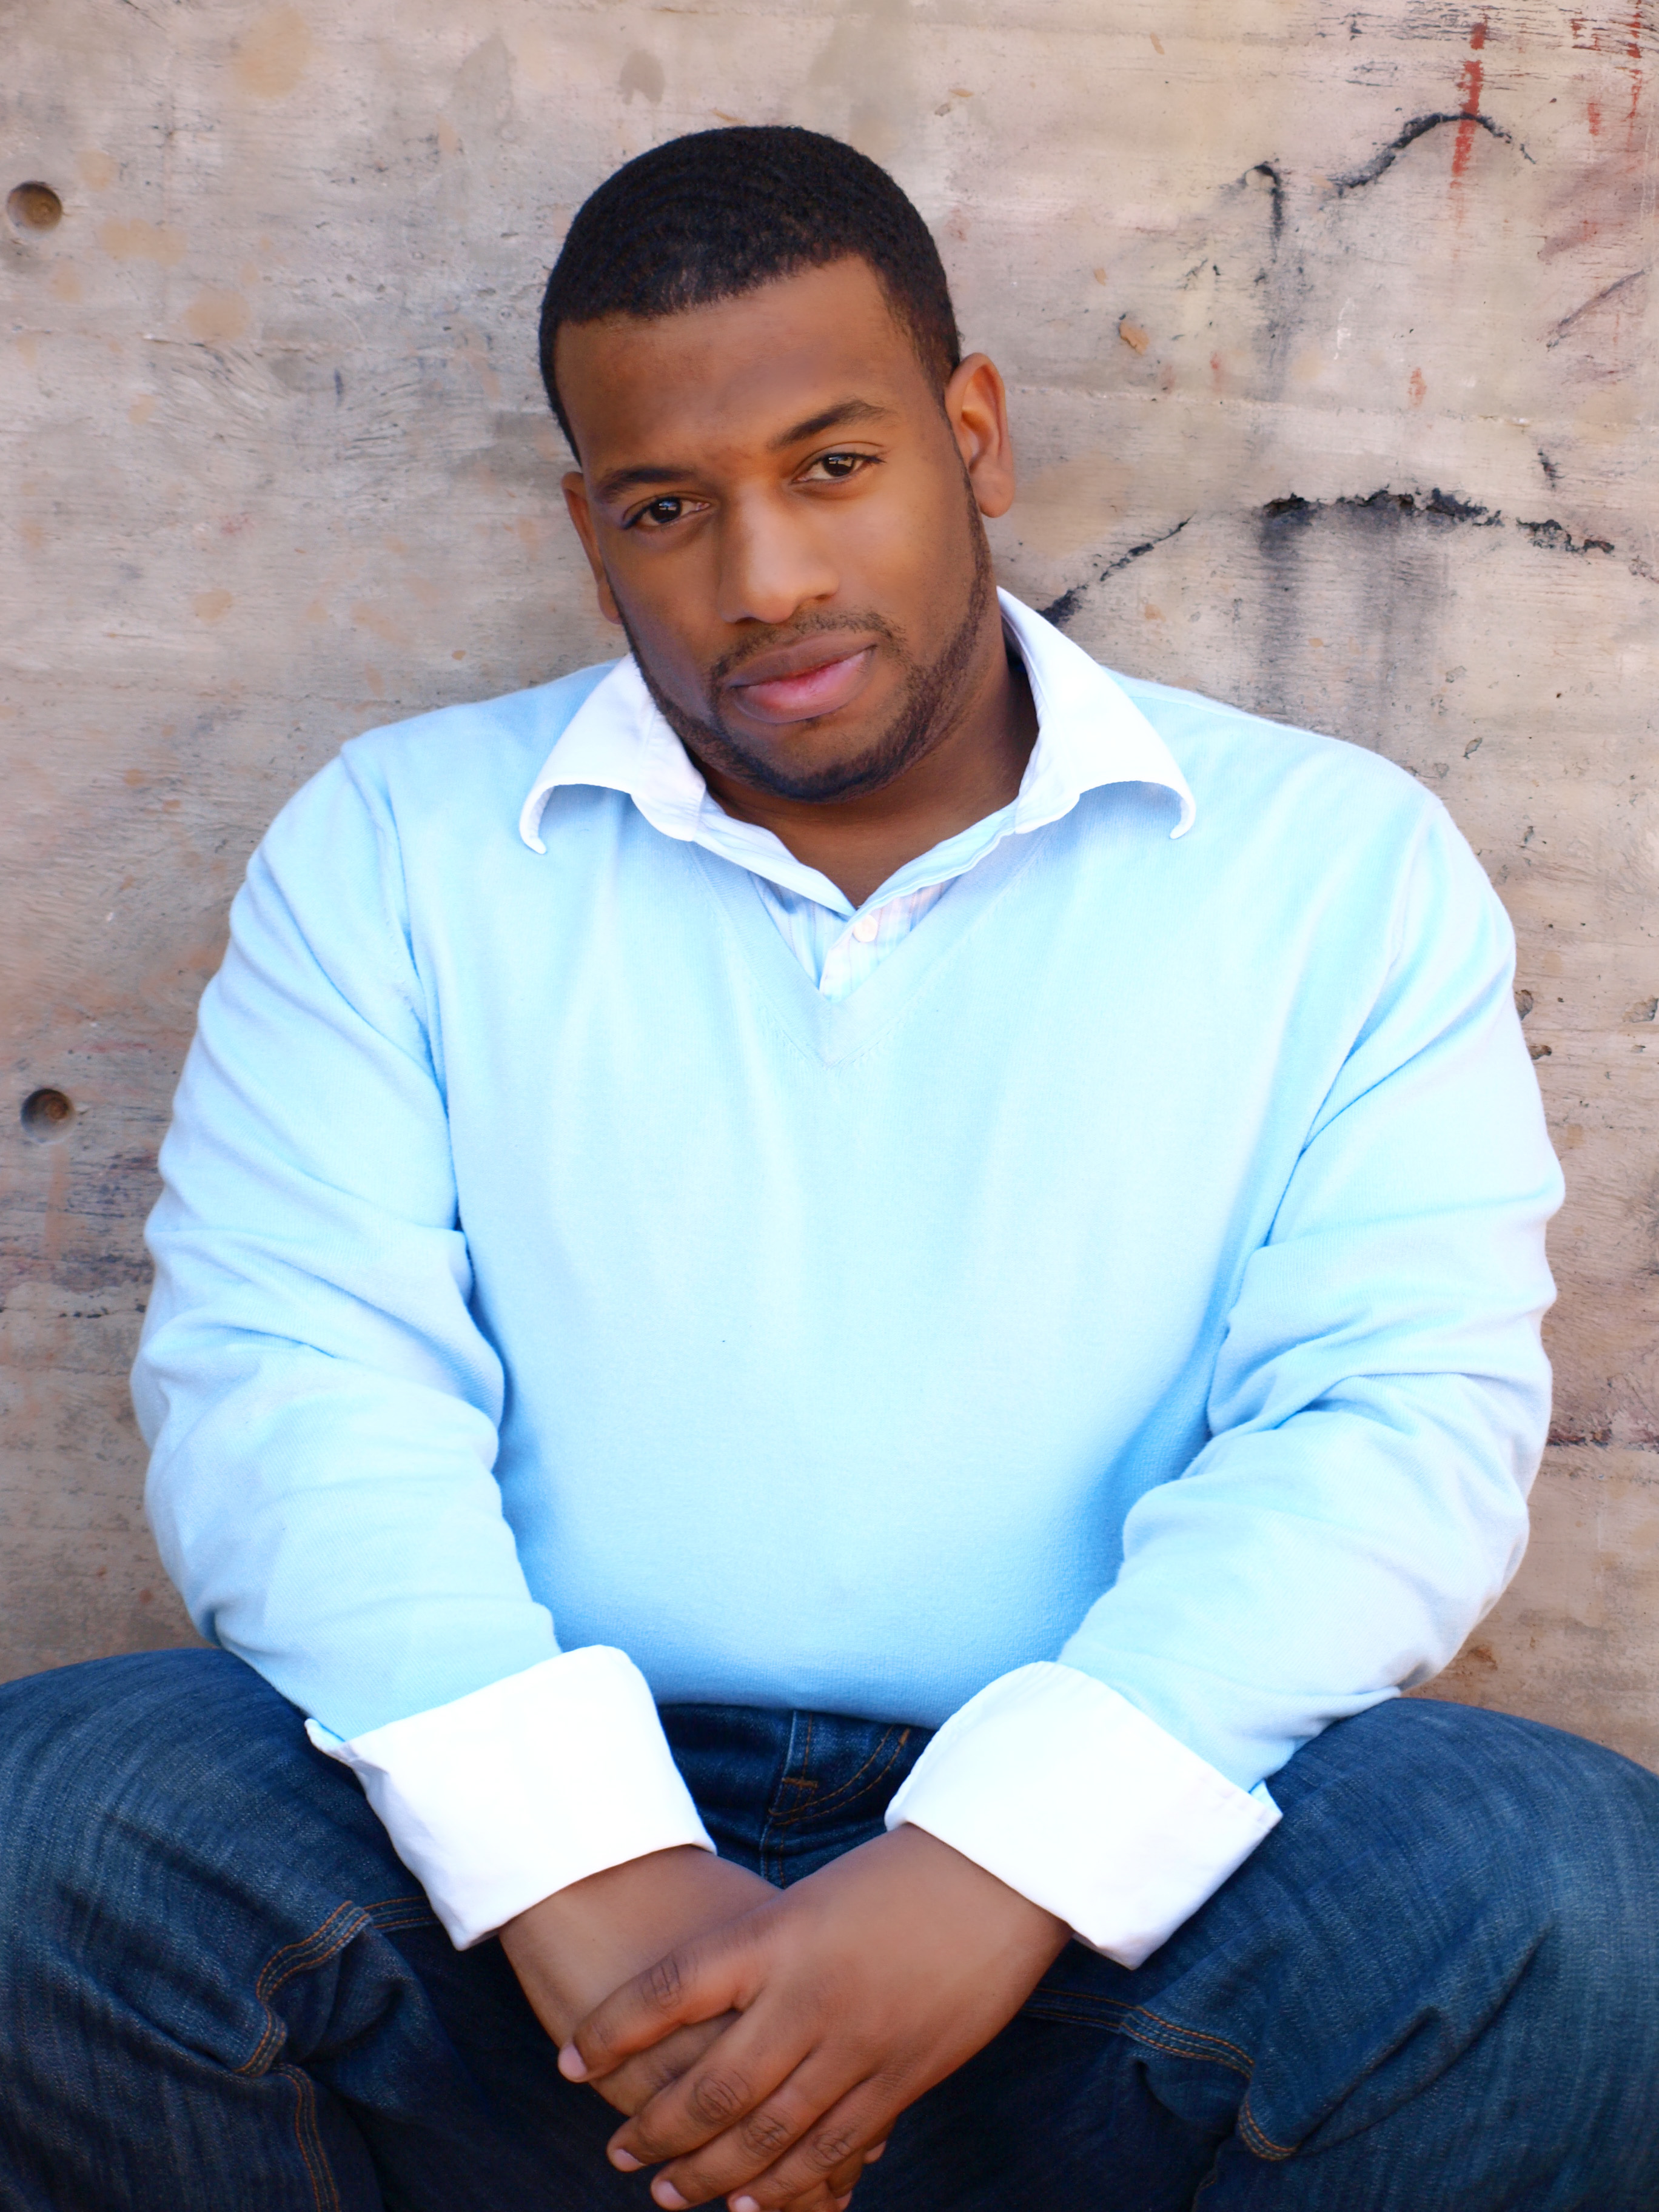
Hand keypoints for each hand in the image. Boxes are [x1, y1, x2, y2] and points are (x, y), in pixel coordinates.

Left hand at [560, 1824, 1069, 2209]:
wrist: (994, 1872)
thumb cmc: (893, 1875)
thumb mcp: (808, 1901)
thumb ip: (758, 1956)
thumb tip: (697, 2010)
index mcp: (776, 1935)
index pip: (669, 1991)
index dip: (610, 2032)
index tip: (567, 2065)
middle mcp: (808, 1995)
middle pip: (713, 2086)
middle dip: (657, 2130)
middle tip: (619, 2155)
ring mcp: (857, 2043)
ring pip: (768, 2133)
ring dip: (711, 2175)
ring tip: (667, 2194)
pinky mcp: (903, 2077)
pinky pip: (834, 2149)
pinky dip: (788, 2183)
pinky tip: (755, 2203)